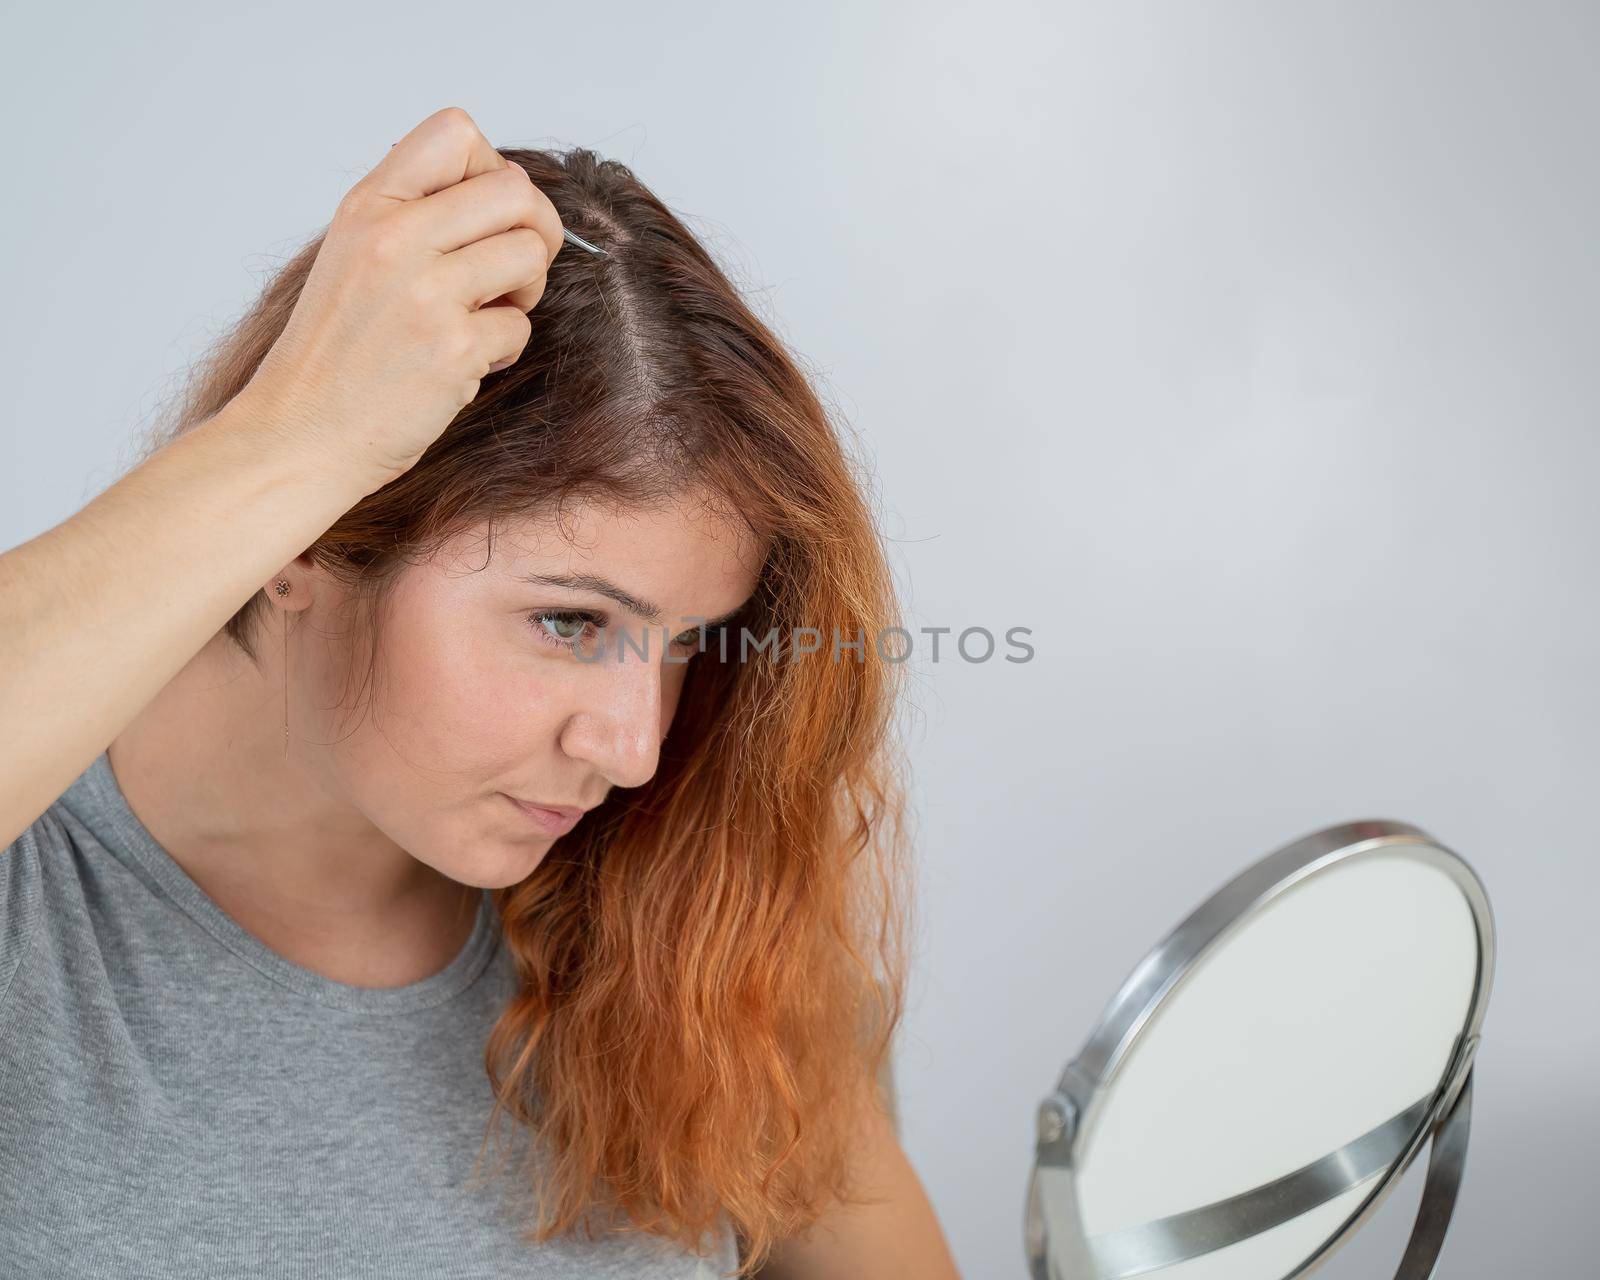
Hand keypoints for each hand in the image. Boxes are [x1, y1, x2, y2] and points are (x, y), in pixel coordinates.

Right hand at [239, 106, 564, 495]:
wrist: (301, 435)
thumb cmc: (336, 352)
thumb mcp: (353, 255)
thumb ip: (413, 214)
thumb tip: (502, 189)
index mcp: (368, 206)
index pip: (456, 131)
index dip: (491, 168)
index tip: (483, 214)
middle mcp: (394, 238)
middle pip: (516, 190)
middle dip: (534, 229)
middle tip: (511, 269)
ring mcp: (424, 293)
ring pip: (531, 253)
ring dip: (525, 289)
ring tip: (485, 316)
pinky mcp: (452, 348)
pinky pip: (520, 327)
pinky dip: (503, 349)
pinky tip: (463, 363)